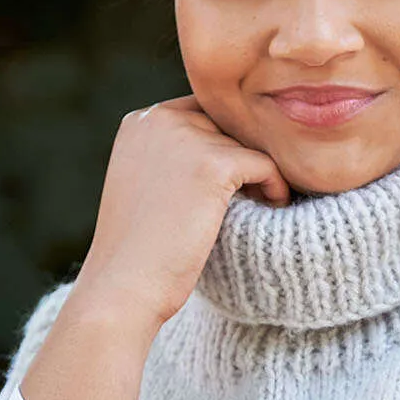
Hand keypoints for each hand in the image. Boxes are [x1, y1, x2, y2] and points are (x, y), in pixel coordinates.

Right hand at [73, 94, 291, 325]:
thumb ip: (173, 156)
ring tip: (264, 203)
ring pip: (248, 145)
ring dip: (261, 174)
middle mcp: (160, 119)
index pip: (201, 113)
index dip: (222, 144)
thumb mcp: (145, 186)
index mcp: (140, 122)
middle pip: (227, 125)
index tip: (235, 180)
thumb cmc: (137, 252)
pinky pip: (265, 164)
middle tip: (256, 193)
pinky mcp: (214, 165)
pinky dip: (276, 186)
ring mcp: (186, 138)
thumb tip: (228, 146)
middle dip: (244, 157)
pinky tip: (275, 206)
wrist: (123, 287)